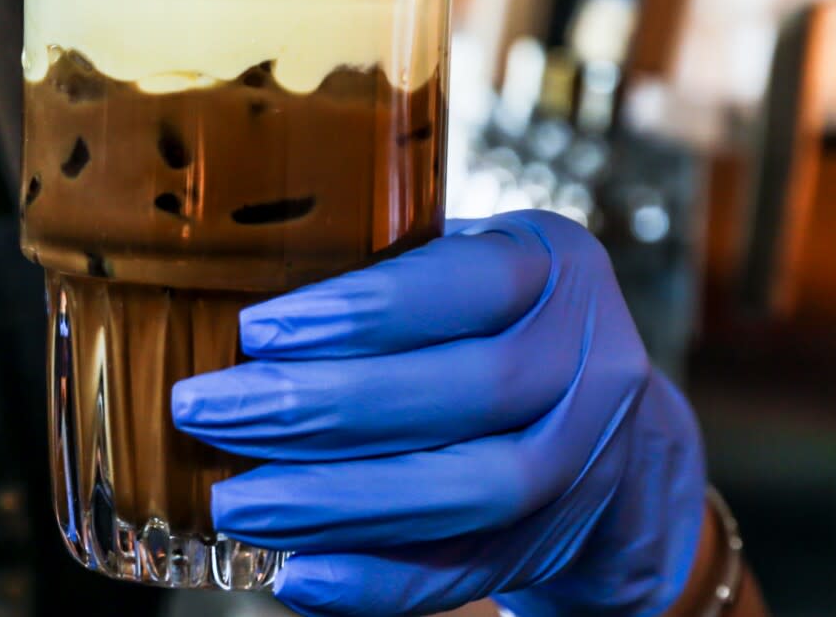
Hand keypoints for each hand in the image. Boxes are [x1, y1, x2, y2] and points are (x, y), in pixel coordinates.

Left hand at [172, 212, 705, 616]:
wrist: (626, 430)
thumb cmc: (507, 315)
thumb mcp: (479, 255)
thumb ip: (399, 259)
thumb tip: (242, 270)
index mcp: (554, 266)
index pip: (464, 285)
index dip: (362, 311)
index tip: (258, 329)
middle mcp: (586, 362)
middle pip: (460, 394)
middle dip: (321, 408)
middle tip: (208, 408)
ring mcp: (581, 462)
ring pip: (463, 492)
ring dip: (336, 502)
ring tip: (232, 501)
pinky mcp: (554, 541)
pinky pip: (465, 570)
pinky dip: (378, 581)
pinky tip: (295, 574)